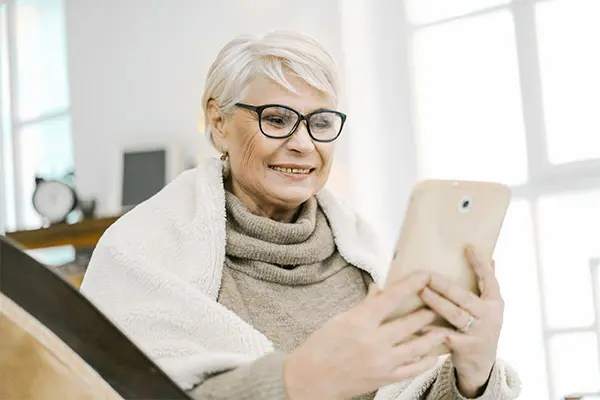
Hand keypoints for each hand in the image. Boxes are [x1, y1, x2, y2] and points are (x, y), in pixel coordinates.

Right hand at [284, 273, 446, 399]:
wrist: (309, 379)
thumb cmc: (320, 346)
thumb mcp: (339, 320)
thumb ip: (363, 306)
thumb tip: (378, 290)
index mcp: (359, 322)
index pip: (390, 299)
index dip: (410, 286)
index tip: (425, 276)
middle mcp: (373, 341)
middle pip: (410, 323)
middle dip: (428, 311)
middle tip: (439, 302)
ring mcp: (381, 362)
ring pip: (417, 346)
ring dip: (433, 336)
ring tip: (444, 328)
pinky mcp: (384, 379)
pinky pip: (413, 369)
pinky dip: (426, 361)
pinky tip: (434, 355)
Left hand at [419, 247, 503, 396]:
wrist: (482, 365)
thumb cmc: (481, 328)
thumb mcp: (489, 307)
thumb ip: (488, 285)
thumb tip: (491, 258)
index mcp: (494, 303)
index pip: (489, 279)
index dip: (479, 263)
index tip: (468, 247)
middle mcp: (489, 316)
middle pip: (465, 297)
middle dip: (445, 286)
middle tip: (427, 275)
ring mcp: (478, 333)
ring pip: (455, 315)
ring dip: (438, 303)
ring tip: (422, 292)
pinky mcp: (465, 347)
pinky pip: (445, 336)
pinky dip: (430, 330)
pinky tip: (416, 323)